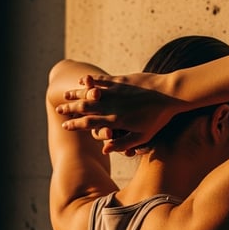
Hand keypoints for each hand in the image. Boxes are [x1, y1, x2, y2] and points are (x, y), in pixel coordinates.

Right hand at [55, 73, 182, 154]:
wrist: (170, 94)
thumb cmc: (158, 118)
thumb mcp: (143, 136)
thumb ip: (123, 143)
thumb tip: (105, 149)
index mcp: (116, 120)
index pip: (90, 123)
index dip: (76, 125)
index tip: (66, 126)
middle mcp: (113, 105)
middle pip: (85, 107)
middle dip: (70, 109)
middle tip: (58, 110)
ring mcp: (116, 91)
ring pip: (90, 93)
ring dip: (76, 94)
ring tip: (66, 95)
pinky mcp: (121, 80)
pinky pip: (101, 81)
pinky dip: (90, 81)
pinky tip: (82, 81)